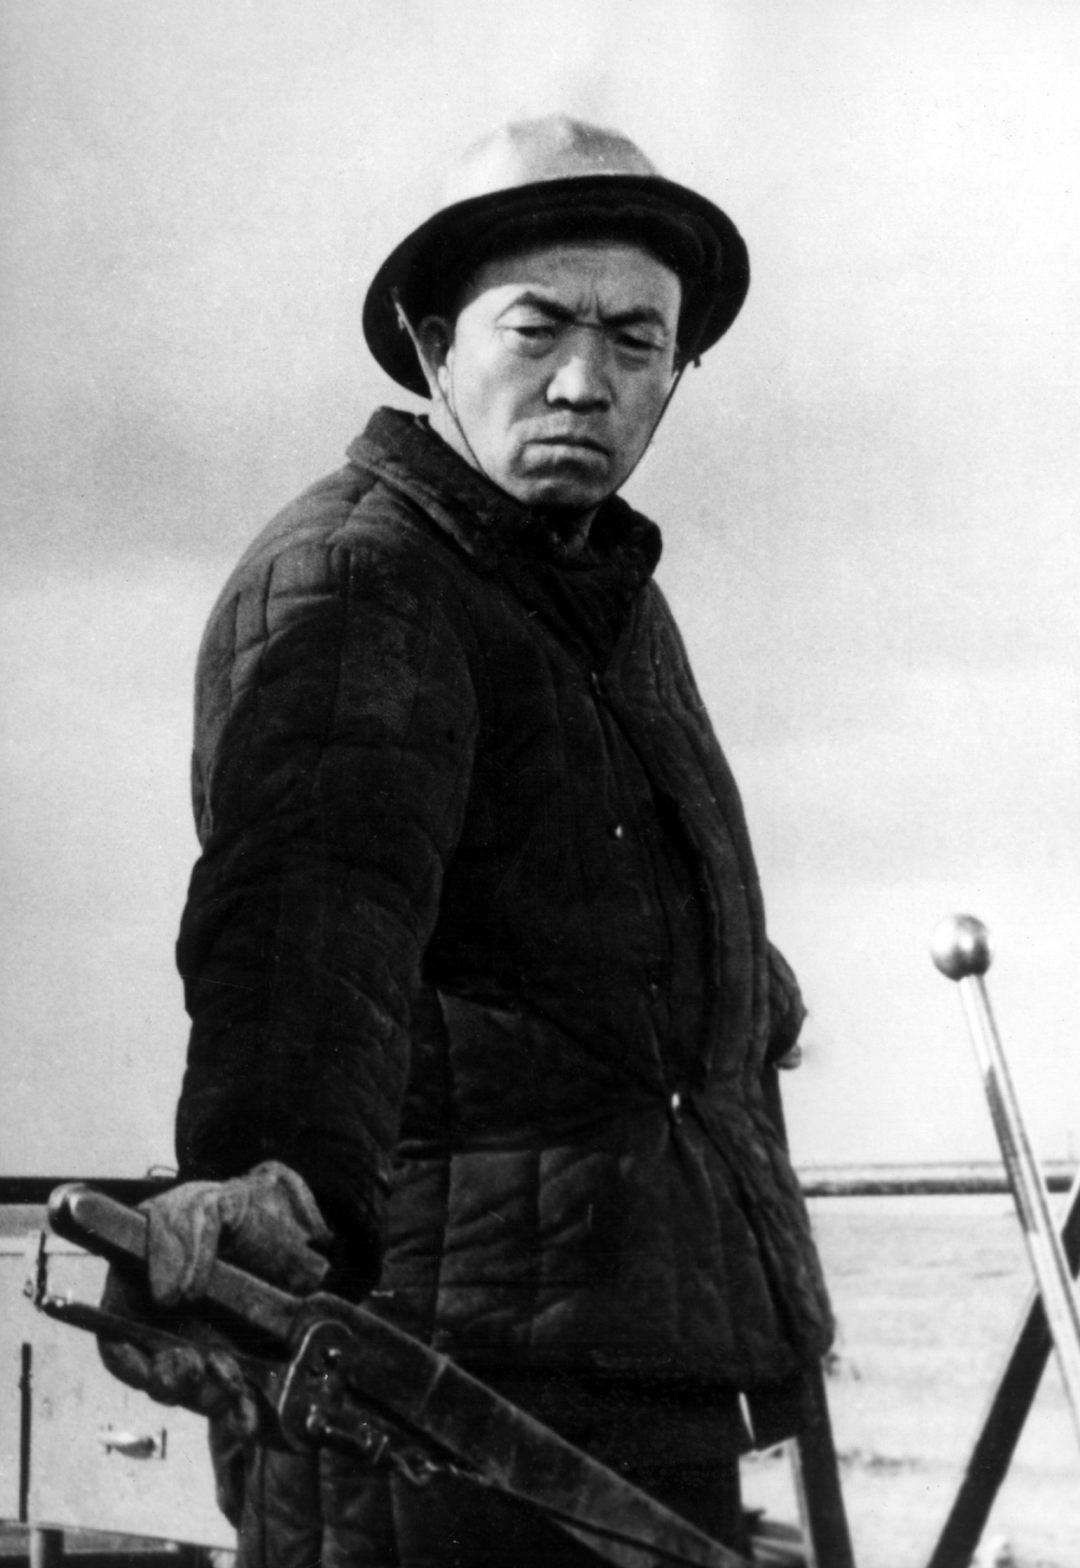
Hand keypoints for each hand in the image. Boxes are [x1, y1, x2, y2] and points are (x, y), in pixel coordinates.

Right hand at [97, 1162, 332, 1420]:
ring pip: (194, 1394)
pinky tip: (249, 1415)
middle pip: (155, 1377)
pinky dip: (239, 1414)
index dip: (128, 1362)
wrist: (293, 1225)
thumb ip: (183, 1236)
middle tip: (196, 1366)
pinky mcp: (242, 1365)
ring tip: (230, 1382)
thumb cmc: (236, 1212)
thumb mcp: (207, 1205)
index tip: (148, 1369)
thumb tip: (167, 1295)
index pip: (117, 1341)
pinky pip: (234, 1400)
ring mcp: (205, 1350)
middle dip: (173, 1382)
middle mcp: (168, 1330)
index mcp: (142, 1292)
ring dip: (208, 1397)